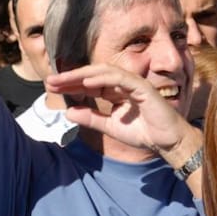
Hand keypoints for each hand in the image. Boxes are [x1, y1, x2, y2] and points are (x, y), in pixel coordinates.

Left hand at [46, 64, 194, 156]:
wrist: (167, 142)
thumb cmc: (143, 133)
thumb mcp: (110, 127)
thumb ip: (91, 118)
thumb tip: (68, 112)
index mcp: (115, 92)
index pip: (89, 84)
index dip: (70, 85)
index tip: (51, 87)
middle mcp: (122, 84)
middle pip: (92, 75)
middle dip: (71, 77)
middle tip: (50, 81)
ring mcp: (133, 83)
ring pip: (104, 73)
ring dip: (82, 75)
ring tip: (63, 80)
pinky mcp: (142, 87)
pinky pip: (120, 79)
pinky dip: (103, 78)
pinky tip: (86, 82)